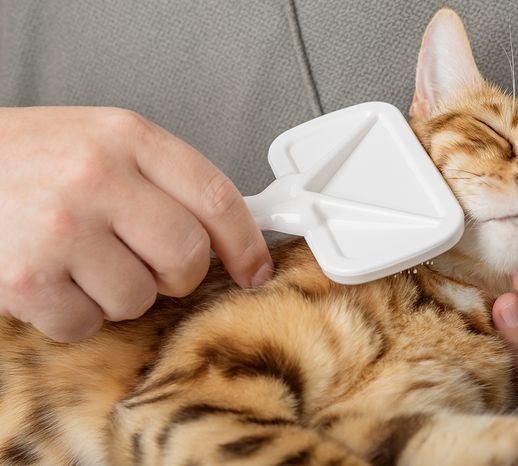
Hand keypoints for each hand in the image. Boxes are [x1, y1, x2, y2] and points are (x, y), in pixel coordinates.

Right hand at [0, 107, 272, 341]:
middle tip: (148, 264)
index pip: (216, 197)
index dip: (246, 243)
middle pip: (186, 257)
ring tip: (84, 263)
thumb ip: (166, 180)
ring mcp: (60, 227)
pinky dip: (75, 315)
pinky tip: (53, 281)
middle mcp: (97, 176)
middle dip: (177, 275)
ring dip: (120, 294)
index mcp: (128, 137)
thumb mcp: (104, 143)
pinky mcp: (25, 277)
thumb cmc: (30, 157)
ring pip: (139, 298)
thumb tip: (234, 232)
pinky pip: (87, 323)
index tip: (255, 268)